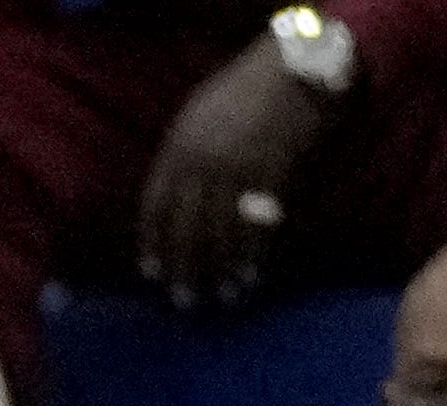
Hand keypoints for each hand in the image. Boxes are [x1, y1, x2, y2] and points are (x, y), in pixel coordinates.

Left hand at [139, 43, 335, 303]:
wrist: (293, 63)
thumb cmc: (244, 86)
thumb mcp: (197, 114)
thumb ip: (182, 154)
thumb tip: (172, 197)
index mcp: (177, 149)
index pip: (154, 208)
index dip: (153, 244)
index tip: (153, 274)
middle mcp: (201, 164)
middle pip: (185, 229)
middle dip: (185, 268)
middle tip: (186, 301)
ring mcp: (237, 171)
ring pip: (222, 233)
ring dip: (222, 270)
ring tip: (223, 297)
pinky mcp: (272, 174)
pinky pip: (258, 224)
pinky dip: (254, 254)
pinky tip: (252, 274)